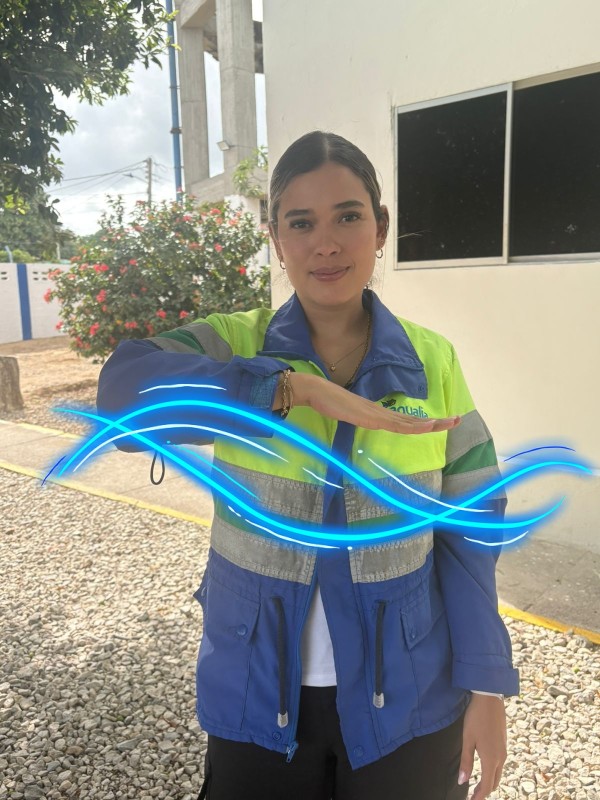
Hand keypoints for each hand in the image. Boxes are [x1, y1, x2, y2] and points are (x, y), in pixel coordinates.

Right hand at [284, 373, 460, 434]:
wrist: (315, 390)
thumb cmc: (328, 401)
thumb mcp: (348, 414)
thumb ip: (358, 418)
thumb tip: (365, 421)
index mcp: (378, 414)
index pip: (406, 421)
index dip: (425, 423)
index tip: (441, 422)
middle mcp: (381, 413)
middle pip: (414, 421)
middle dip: (437, 422)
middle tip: (458, 420)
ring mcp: (376, 414)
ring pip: (409, 423)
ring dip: (431, 424)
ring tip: (449, 423)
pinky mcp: (370, 417)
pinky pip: (395, 425)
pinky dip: (412, 427)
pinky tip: (424, 427)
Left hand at [459, 694, 506, 798]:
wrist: (490, 699)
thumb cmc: (476, 718)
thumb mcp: (467, 739)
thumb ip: (466, 761)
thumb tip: (462, 781)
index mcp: (491, 759)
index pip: (487, 785)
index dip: (479, 796)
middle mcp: (501, 757)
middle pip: (494, 782)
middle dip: (485, 790)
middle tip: (473, 795)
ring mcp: (504, 750)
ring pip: (498, 773)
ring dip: (490, 781)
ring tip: (478, 785)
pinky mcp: (504, 743)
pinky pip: (500, 764)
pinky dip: (493, 771)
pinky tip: (484, 768)